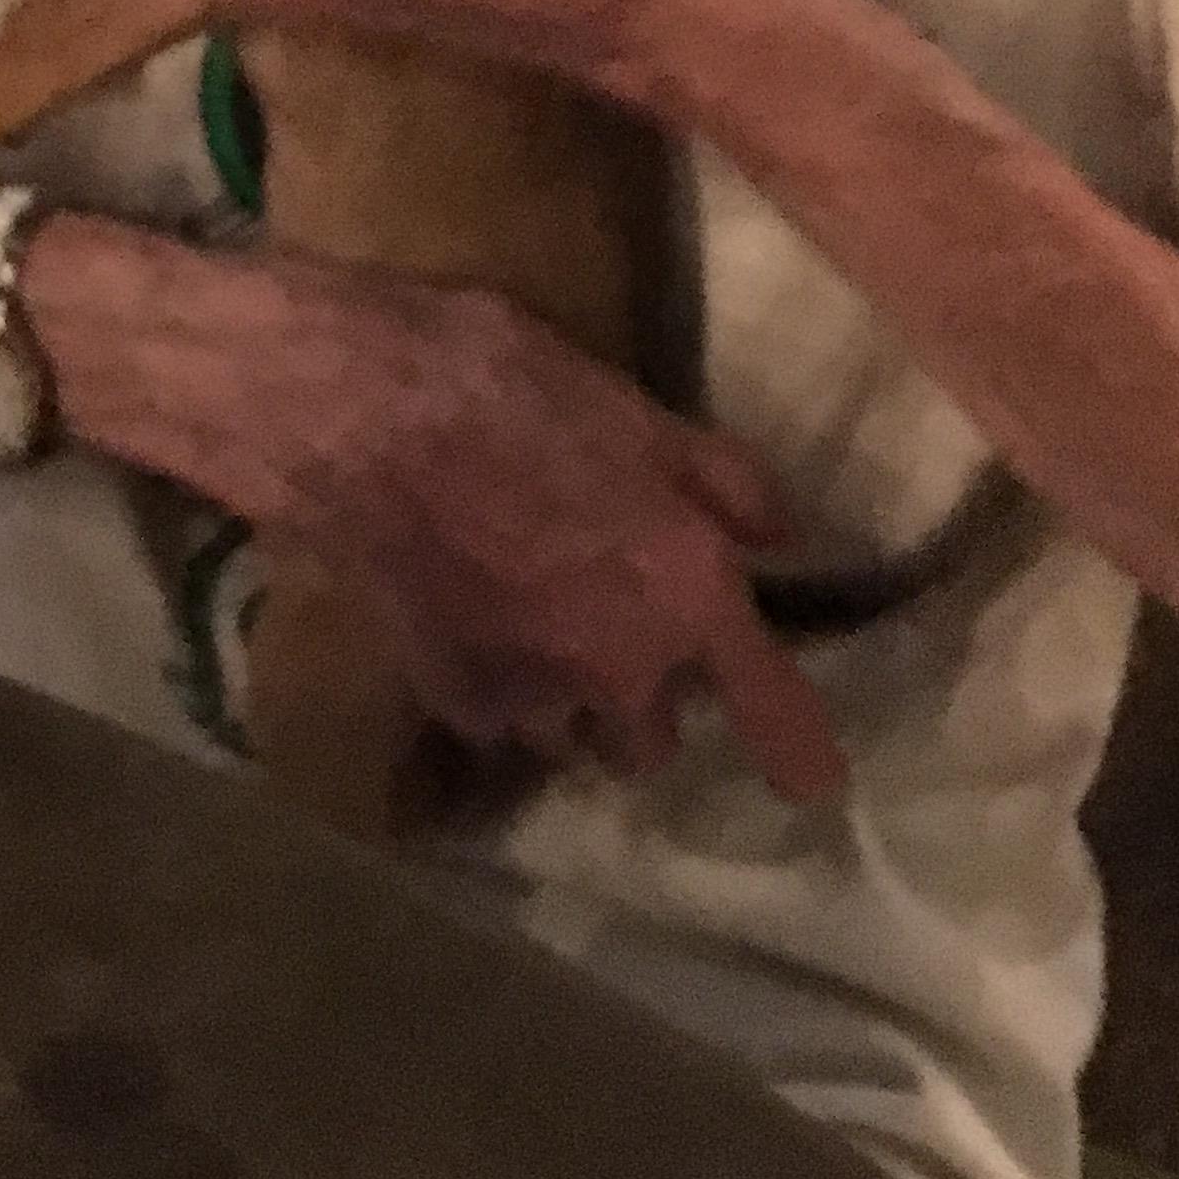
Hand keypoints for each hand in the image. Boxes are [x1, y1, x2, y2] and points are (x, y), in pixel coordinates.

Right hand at [266, 261, 848, 808]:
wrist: (364, 416)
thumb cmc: (512, 391)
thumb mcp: (638, 411)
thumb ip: (723, 485)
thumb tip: (782, 539)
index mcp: (687, 594)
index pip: (772, 711)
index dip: (799, 754)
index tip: (814, 786)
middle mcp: (621, 668)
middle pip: (654, 743)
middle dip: (644, 703)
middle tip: (614, 628)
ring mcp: (532, 695)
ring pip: (569, 736)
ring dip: (566, 702)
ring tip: (533, 628)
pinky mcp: (452, 698)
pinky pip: (496, 717)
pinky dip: (492, 686)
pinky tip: (468, 621)